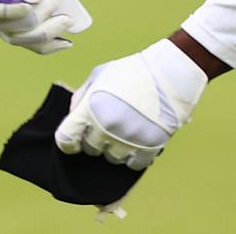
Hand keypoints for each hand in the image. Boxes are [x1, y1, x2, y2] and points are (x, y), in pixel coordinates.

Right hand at [0, 0, 92, 53]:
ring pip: (16, 38)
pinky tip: (66, 43)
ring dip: (43, 34)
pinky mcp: (14, 29)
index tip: (28, 5)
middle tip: (55, 1)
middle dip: (33, 18)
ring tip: (67, 19)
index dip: (4, 9)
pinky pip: (28, 43)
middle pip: (2, 25)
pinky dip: (47, 45)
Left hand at [55, 38, 207, 169]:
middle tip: (106, 128)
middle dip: (94, 141)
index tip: (73, 143)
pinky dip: (134, 157)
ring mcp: (127, 139)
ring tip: (124, 133)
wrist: (170, 74)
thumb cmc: (132, 71)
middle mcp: (105, 127)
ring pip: (112, 158)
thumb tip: (74, 115)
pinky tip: (137, 143)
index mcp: (90, 108)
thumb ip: (81, 96)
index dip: (68, 143)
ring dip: (115, 149)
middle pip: (90, 149)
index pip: (65, 139)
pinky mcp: (149, 148)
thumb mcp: (99, 75)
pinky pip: (134, 165)